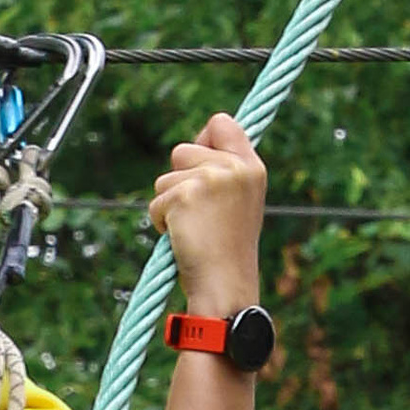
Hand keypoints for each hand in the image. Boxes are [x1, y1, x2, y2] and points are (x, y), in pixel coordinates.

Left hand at [151, 112, 267, 317]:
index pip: (221, 123)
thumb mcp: (238, 203)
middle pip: (183, 149)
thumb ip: (222, 172)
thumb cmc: (227, 252)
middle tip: (199, 215)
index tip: (200, 167)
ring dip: (169, 204)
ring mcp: (211, 179)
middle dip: (180, 180)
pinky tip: (183, 239)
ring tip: (193, 229)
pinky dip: (161, 222)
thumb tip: (189, 147)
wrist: (225, 286)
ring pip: (165, 177)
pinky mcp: (185, 196)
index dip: (203, 140)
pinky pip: (156, 202)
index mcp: (252, 167)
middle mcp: (234, 168)